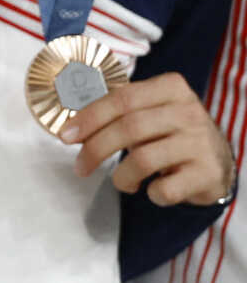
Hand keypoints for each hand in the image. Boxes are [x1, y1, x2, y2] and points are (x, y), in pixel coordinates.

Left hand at [63, 73, 238, 205]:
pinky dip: (151, 194)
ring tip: (122, 182)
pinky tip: (152, 190)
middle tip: (80, 167)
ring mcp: (201, 142)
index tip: (65, 136)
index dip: (89, 117)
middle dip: (95, 150)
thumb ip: (117, 112)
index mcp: (171, 88)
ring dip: (121, 176)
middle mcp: (189, 111)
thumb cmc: (169, 133)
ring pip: (143, 159)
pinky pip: (166, 189)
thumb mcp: (150, 112)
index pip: (122, 98)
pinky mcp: (208, 173)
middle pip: (129, 128)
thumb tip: (72, 129)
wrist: (216, 162)